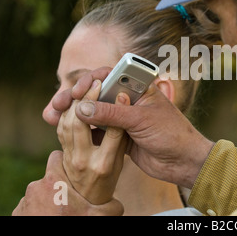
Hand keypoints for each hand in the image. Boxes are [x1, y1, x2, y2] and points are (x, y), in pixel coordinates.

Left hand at [12, 151, 123, 215]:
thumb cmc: (75, 224)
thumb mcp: (99, 216)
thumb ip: (111, 204)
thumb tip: (120, 202)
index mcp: (57, 181)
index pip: (57, 155)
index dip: (66, 160)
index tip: (76, 168)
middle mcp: (40, 185)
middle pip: (49, 169)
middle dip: (60, 174)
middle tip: (71, 188)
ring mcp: (28, 198)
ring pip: (41, 188)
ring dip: (51, 196)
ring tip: (63, 210)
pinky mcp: (20, 211)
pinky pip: (32, 203)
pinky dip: (41, 209)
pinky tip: (52, 217)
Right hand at [52, 68, 214, 188]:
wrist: (183, 161)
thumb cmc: (171, 133)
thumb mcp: (141, 120)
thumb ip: (112, 114)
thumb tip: (80, 108)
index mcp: (138, 87)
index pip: (109, 75)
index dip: (91, 80)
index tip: (77, 90)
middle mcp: (128, 100)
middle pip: (96, 93)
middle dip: (75, 97)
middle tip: (59, 104)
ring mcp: (122, 118)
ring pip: (93, 112)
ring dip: (74, 114)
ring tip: (54, 117)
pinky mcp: (118, 136)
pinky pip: (96, 130)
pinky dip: (81, 131)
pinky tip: (65, 133)